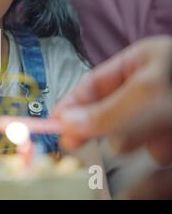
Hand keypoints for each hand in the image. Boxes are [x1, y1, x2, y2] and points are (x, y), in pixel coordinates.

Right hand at [52, 36, 171, 162]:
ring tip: (152, 134)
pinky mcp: (170, 132)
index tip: (53, 123)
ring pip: (131, 133)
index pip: (92, 84)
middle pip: (107, 111)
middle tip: (74, 143)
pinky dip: (158, 149)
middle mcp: (148, 86)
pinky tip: (167, 143)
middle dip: (100, 126)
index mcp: (138, 63)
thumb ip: (105, 111)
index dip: (71, 103)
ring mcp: (162, 112)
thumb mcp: (144, 93)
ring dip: (135, 140)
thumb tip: (67, 122)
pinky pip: (154, 148)